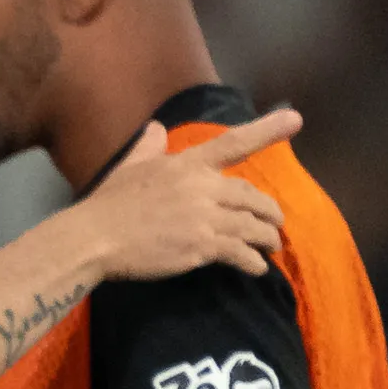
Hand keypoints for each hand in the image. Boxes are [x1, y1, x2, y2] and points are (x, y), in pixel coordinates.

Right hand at [81, 109, 296, 280]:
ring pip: (251, 225)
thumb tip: (157, 128)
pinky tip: (257, 268)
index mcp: (185, 165)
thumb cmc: (106, 205)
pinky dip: (253, 261)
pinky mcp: (202, 245)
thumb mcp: (127, 168)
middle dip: (268, 211)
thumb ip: (148, 147)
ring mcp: (204, 217)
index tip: (295, 119)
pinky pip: (240, 251)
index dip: (266, 131)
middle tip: (274, 222)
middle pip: (250, 195)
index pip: (232, 144)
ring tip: (270, 247)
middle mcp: (201, 186)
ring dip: (266, 237)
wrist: (93, 238)